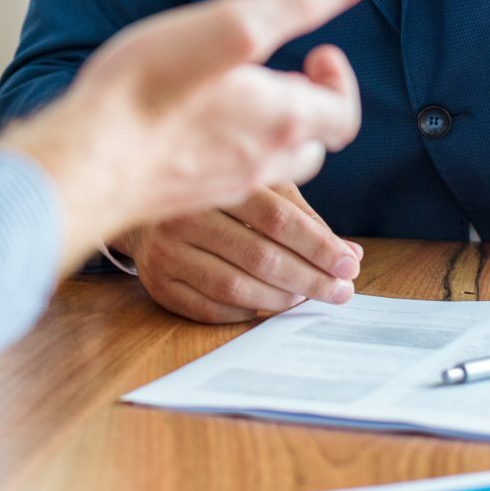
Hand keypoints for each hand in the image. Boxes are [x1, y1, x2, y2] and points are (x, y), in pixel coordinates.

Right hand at [0, 0, 366, 270]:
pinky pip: (225, 174)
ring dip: (267, 129)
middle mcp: (261, 160)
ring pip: (268, 161)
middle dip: (306, 105)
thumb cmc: (149, 94)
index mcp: (283, 120)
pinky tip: (191, 123)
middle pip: (311, 144)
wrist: (87, 162)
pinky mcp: (186, 193)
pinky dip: (227, 148)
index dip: (340, 81)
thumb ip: (293, 2)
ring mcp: (222, 183)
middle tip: (281, 72)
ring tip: (237, 95)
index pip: (343, 113)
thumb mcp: (229, 27)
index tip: (318, 51)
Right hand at [120, 180, 362, 323]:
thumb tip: (349, 256)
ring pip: (237, 287)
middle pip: (260, 256)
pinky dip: (247, 311)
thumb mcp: (256, 188)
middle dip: (309, 278)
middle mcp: (185, 214)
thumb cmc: (214, 197)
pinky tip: (265, 303)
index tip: (348, 265)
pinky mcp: (158, 282)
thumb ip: (302, 218)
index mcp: (216, 180)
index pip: (277, 217)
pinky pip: (211, 308)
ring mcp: (167, 250)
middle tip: (340, 291)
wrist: (140, 202)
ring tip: (307, 297)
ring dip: (282, 298)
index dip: (318, 244)